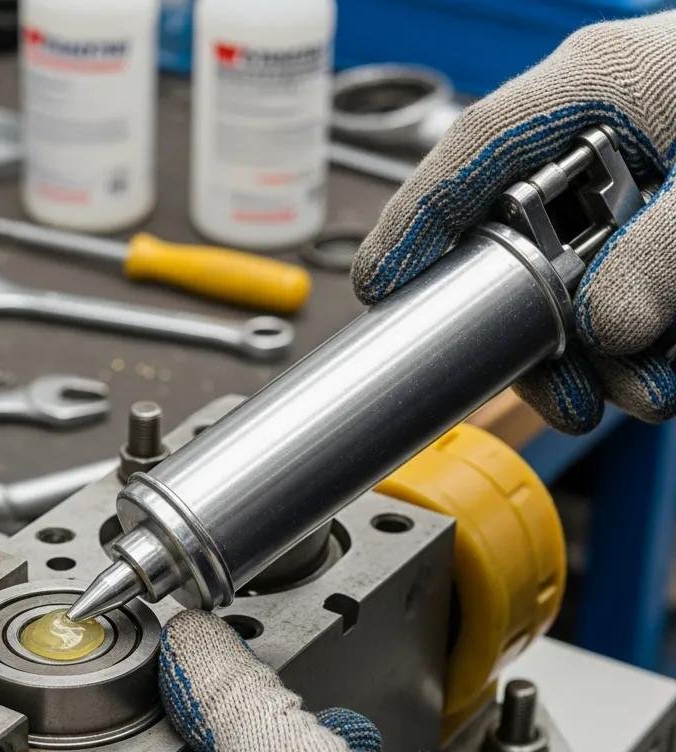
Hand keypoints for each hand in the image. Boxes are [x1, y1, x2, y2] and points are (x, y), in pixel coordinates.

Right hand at [352, 13, 675, 434]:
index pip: (466, 157)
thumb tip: (603, 325)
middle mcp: (605, 127)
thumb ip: (663, 253)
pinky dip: (648, 333)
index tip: (381, 290)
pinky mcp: (669, 217)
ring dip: (606, 347)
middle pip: (518, 239)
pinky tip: (672, 358)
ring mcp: (638, 172)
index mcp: (598, 85)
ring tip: (649, 386)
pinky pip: (630, 284)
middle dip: (538, 329)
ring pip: (578, 278)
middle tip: (562, 390)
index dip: (413, 228)